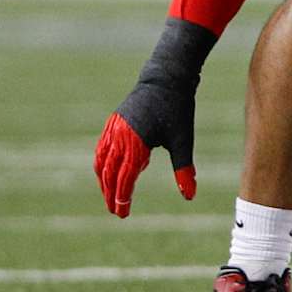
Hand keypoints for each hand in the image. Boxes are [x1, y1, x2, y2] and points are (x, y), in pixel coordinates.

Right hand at [94, 18, 214, 217]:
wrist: (166, 77)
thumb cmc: (177, 108)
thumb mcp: (183, 140)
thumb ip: (184, 169)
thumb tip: (190, 195)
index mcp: (136, 143)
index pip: (124, 179)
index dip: (122, 198)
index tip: (122, 213)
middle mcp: (120, 137)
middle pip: (109, 173)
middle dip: (110, 194)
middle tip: (115, 211)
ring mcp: (114, 128)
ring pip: (102, 161)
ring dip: (104, 180)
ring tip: (109, 195)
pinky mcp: (114, 121)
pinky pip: (102, 147)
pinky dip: (102, 163)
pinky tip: (107, 171)